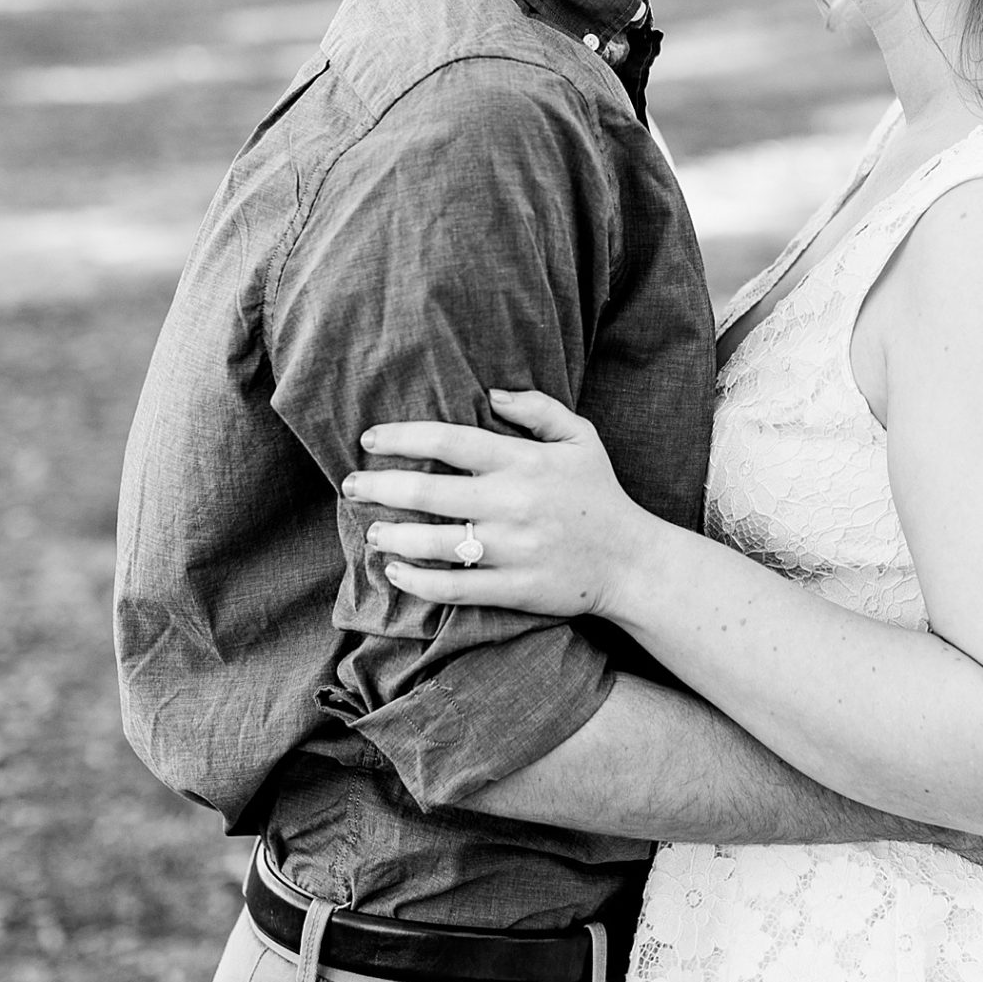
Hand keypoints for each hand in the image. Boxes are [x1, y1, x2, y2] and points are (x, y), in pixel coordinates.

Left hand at [342, 390, 647, 619]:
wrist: (632, 561)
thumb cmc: (599, 494)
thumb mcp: (581, 437)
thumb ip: (538, 409)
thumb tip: (491, 392)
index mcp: (524, 462)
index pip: (450, 441)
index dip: (403, 437)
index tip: (369, 440)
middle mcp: (513, 503)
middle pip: (429, 491)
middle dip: (379, 486)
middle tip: (350, 485)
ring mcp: (513, 549)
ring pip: (434, 542)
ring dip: (392, 535)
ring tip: (371, 529)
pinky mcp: (514, 589)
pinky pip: (454, 587)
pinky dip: (417, 580)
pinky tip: (395, 570)